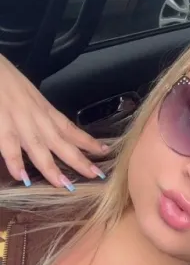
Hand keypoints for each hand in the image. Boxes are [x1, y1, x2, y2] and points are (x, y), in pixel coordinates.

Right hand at [0, 54, 108, 187]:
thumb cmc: (6, 79)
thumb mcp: (28, 96)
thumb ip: (38, 114)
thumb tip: (50, 133)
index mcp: (43, 109)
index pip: (70, 128)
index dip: (87, 141)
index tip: (104, 152)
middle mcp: (35, 116)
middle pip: (60, 141)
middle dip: (77, 159)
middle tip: (95, 175)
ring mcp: (18, 119)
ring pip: (37, 146)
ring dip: (50, 166)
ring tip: (63, 184)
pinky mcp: (0, 121)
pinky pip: (8, 143)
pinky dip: (15, 160)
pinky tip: (22, 177)